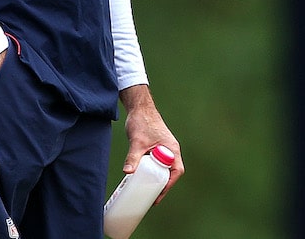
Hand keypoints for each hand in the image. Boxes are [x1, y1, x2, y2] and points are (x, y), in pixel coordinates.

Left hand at [120, 85, 182, 203]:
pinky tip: (142, 175)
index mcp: (172, 149)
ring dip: (157, 178)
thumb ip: (133, 157)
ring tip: (146, 189)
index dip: (169, 184)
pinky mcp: (157, 147)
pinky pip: (158, 162)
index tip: (159, 194)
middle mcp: (171, 149)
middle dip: (162, 185)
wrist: (140, 108)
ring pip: (164, 167)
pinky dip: (152, 171)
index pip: (176, 171)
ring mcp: (164, 148)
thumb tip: (127, 172)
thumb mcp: (137, 142)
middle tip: (151, 196)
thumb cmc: (143, 121)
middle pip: (171, 172)